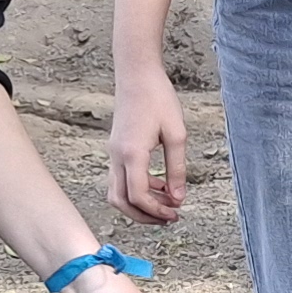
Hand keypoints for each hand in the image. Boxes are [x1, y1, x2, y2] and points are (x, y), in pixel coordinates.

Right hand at [107, 59, 187, 223]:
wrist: (136, 75)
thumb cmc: (158, 98)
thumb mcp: (177, 134)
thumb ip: (177, 168)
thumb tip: (178, 197)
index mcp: (132, 153)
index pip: (138, 195)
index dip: (156, 210)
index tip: (176, 213)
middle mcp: (117, 156)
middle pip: (121, 201)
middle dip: (144, 216)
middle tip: (169, 217)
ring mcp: (114, 153)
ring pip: (117, 193)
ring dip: (139, 205)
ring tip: (166, 205)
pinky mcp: (116, 149)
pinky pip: (121, 179)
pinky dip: (137, 190)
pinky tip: (160, 185)